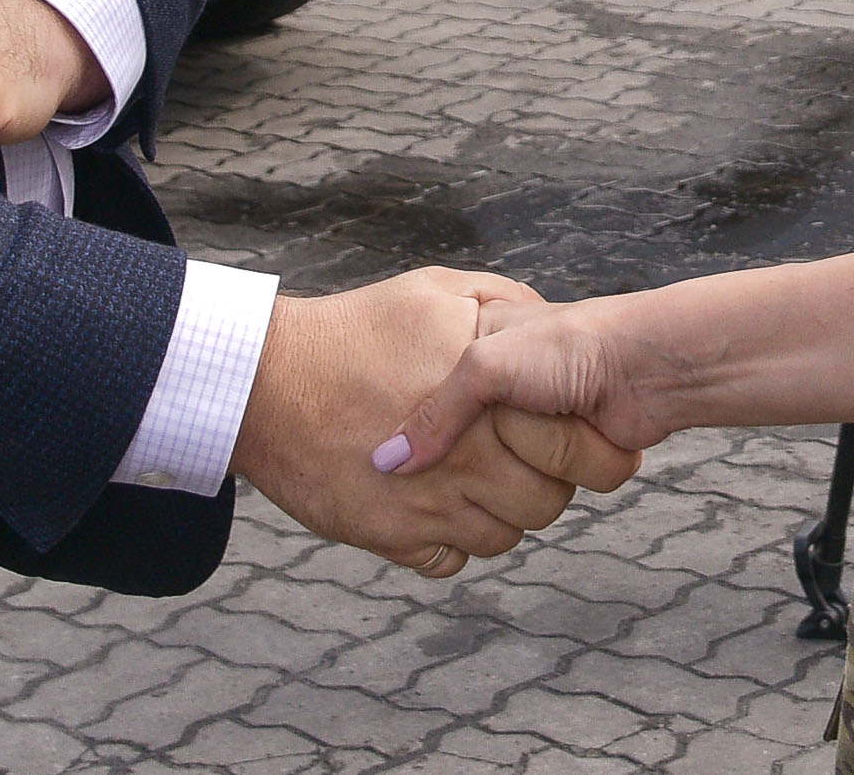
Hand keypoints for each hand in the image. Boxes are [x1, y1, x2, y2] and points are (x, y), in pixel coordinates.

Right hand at [235, 269, 639, 576]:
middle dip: (548, 484)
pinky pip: (452, 562)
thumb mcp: (435, 291)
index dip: (584, 443)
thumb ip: (502, 303)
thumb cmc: (352, 331)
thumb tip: (546, 318)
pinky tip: (440, 505)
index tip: (570, 429)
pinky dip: (453, 542)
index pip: (576, 449)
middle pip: (547, 503)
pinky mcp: (394, 539)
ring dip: (500, 514)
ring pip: (503, 538)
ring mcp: (432, 507)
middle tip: (523, 459)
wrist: (269, 382)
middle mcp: (468, 462)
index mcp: (491, 402)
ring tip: (477, 479)